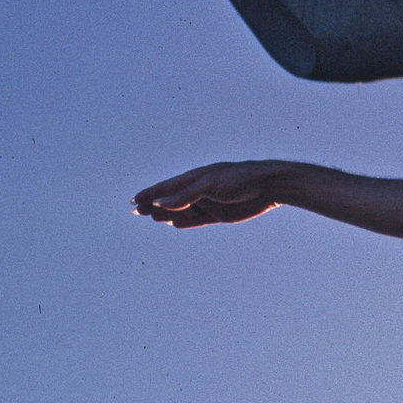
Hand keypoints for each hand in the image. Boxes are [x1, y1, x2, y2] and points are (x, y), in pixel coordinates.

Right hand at [134, 162, 284, 227]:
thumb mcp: (210, 185)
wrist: (268, 186)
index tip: (135, 199)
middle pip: (172, 200)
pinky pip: (198, 220)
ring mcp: (209, 203)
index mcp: (196, 178)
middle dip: (155, 205)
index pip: (167, 187)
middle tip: (138, 212)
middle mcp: (200, 190)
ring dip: (168, 214)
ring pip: (183, 211)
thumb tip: (161, 202)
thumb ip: (186, 195)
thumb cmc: (239, 178)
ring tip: (152, 217)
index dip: (151, 193)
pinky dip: (186, 222)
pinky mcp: (219, 215)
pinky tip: (174, 224)